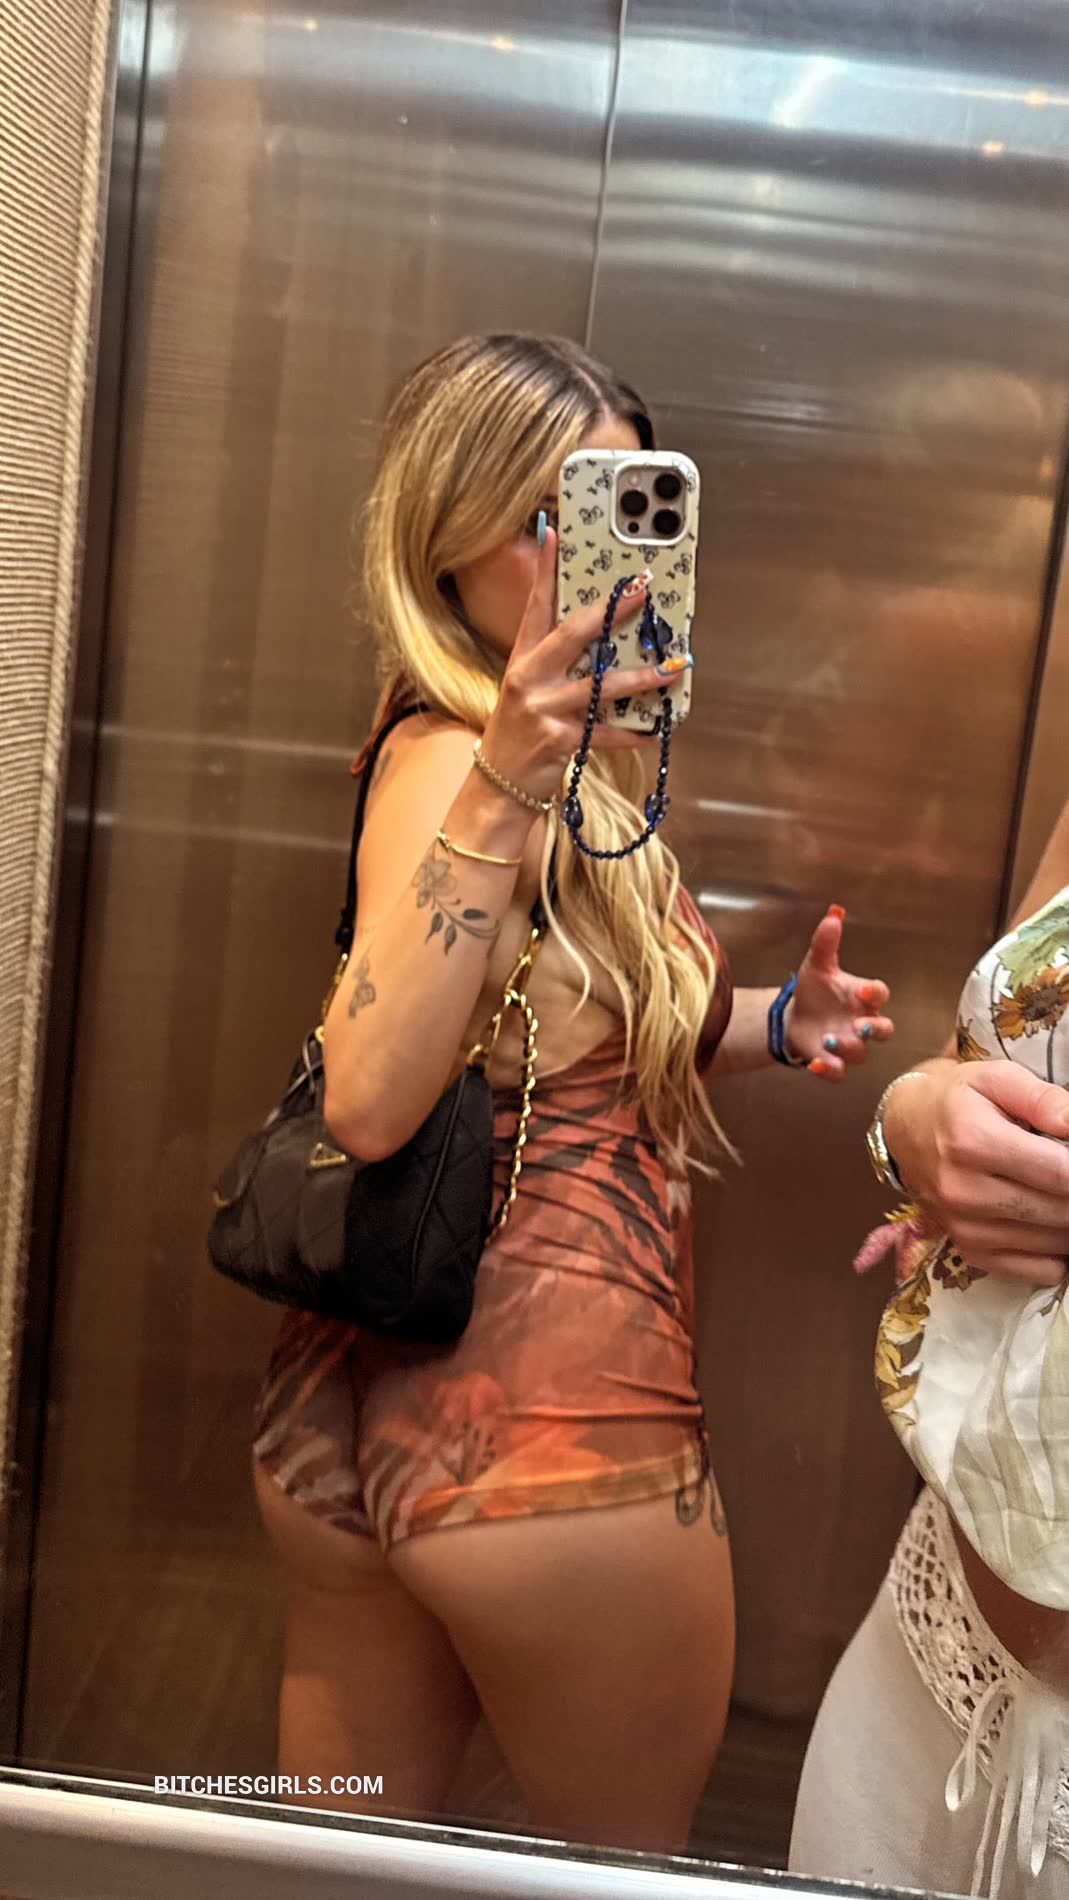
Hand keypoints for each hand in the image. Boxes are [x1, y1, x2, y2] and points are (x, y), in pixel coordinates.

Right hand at [479, 526, 676, 803]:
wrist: (498, 782)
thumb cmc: (519, 730)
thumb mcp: (527, 689)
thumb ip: (556, 662)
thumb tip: (600, 635)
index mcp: (522, 660)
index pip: (535, 607)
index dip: (546, 571)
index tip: (558, 535)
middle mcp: (530, 679)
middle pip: (573, 635)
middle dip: (611, 612)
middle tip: (641, 592)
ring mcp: (545, 710)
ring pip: (600, 686)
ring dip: (641, 676)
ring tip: (671, 667)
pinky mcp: (561, 741)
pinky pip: (607, 734)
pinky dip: (634, 733)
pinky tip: (657, 729)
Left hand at [785, 904, 894, 1079]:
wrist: (795, 1017)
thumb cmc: (816, 990)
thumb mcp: (817, 964)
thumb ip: (826, 941)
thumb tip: (834, 911)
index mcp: (862, 997)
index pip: (880, 995)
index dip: (876, 994)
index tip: (864, 991)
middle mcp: (862, 1022)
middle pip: (884, 1030)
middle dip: (876, 1029)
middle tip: (860, 1026)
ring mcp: (849, 1044)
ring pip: (861, 1053)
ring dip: (847, 1047)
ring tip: (827, 1038)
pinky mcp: (833, 1062)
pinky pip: (839, 1073)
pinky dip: (829, 1070)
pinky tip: (815, 1064)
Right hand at [886, 1061, 1068, 1286]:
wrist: (906, 1129)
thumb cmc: (958, 1100)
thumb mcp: (997, 1079)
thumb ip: (1043, 1099)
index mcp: (973, 1142)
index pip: (1061, 1173)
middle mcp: (966, 1192)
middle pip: (1062, 1210)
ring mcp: (967, 1228)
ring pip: (1056, 1241)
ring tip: (1060, 1191)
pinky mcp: (972, 1252)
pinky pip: (1041, 1270)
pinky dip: (1060, 1250)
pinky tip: (1053, 1221)